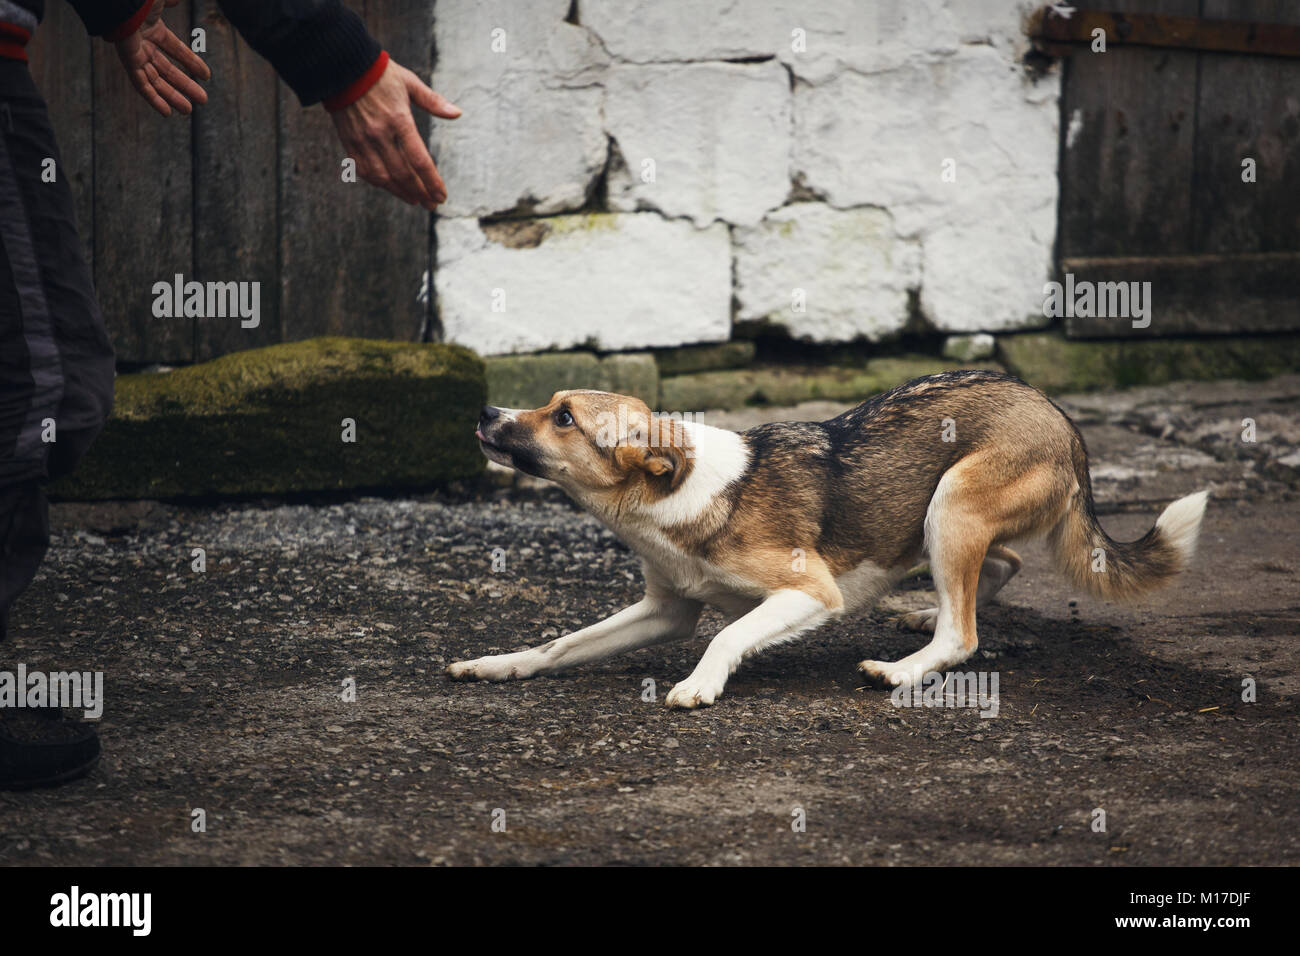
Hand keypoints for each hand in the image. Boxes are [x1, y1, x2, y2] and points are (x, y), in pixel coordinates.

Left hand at [113, 0, 209, 115]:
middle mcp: (143, 42)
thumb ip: (171, 0)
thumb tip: (177, 0)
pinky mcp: (127, 60)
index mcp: (152, 27)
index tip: (206, 76)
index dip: (191, 62)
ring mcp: (135, 53)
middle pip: (167, 69)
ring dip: (172, 96)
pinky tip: (166, 112)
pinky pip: (140, 83)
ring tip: (189, 111)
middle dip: (185, 85)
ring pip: (156, 80)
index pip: (175, 49)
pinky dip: (153, 98)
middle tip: (202, 100)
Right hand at [330, 59, 460, 209]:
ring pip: (383, 177)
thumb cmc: (381, 74)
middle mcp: (380, 134)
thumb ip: (433, 102)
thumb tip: (458, 114)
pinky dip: (379, 183)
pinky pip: (364, 171)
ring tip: (415, 200)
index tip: (441, 195)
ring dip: (401, 192)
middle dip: (420, 193)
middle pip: (403, 174)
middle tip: (432, 203)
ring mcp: (363, 141)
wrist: (342, 67)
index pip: (419, 160)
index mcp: (398, 119)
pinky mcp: (349, 143)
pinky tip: (391, 187)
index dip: (432, 182)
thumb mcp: (410, 83)